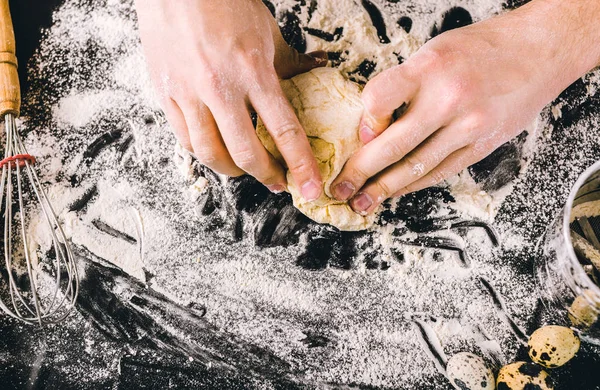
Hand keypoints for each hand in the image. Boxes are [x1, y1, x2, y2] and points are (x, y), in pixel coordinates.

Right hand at [135, 0, 325, 198]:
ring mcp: (189, 93)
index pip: (284, 131)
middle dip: (267, 176)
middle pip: (246, 153)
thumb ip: (290, 61)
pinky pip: (185, 139)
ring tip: (247, 171)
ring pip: (211, 153)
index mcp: (253, 71)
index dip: (300, 165)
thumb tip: (317, 67)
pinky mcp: (166, 94)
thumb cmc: (224, 3)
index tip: (309, 186)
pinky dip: (205, 153)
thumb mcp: (267, 31)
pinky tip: (217, 153)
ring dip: (234, 171)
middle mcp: (220, 88)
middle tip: (279, 182)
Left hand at [331, 0, 599, 214]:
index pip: (379, 100)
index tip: (358, 136)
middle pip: (394, 145)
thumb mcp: (434, 51)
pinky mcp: (484, 144)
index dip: (364, 122)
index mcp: (429, 68)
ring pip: (417, 167)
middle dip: (360, 172)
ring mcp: (469, 125)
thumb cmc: (480, 48)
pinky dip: (415, 185)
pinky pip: (442, 171)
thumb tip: (371, 124)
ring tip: (362, 202)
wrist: (539, 50)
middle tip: (338, 189)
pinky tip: (396, 192)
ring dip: (385, 189)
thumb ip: (403, 85)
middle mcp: (448, 98)